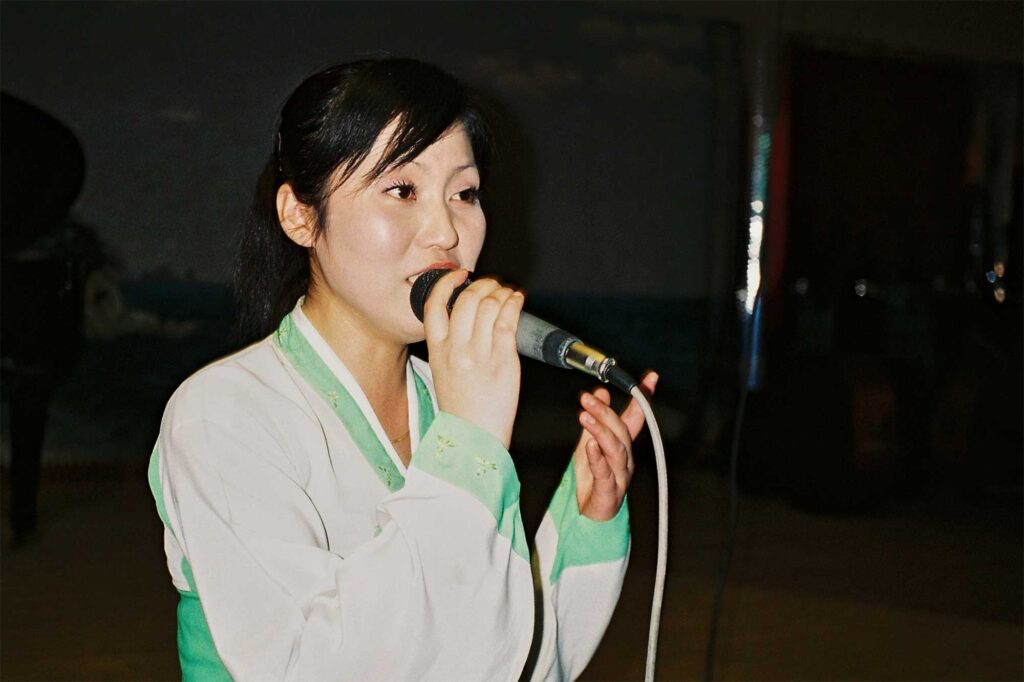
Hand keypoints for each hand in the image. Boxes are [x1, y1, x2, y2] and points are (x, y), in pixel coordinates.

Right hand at [423, 270, 524, 448]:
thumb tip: (468, 313)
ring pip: (489, 305)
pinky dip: (514, 303)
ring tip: (507, 293)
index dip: (446, 283)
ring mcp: (480, 354)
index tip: (458, 275)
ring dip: (501, 292)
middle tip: (491, 284)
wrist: (475, 437)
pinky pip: (508, 320)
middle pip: (467, 299)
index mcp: (437, 350)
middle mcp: (456, 349)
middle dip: (482, 284)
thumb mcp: (443, 371)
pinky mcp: (503, 359)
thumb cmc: (462, 407)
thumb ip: (450, 342)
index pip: (434, 305)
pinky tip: (517, 300)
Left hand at [573, 371, 657, 520]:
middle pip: (621, 431)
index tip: (650, 378)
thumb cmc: (593, 480)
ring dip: (601, 430)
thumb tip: (599, 392)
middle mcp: (626, 459)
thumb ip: (596, 420)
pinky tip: (590, 446)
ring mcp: (620, 476)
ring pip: (615, 449)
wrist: (591, 517)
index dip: (642, 398)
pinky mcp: (609, 492)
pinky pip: (605, 473)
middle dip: (606, 412)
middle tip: (588, 397)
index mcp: (624, 446)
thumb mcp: (590, 443)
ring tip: (586, 416)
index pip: (636, 418)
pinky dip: (597, 458)